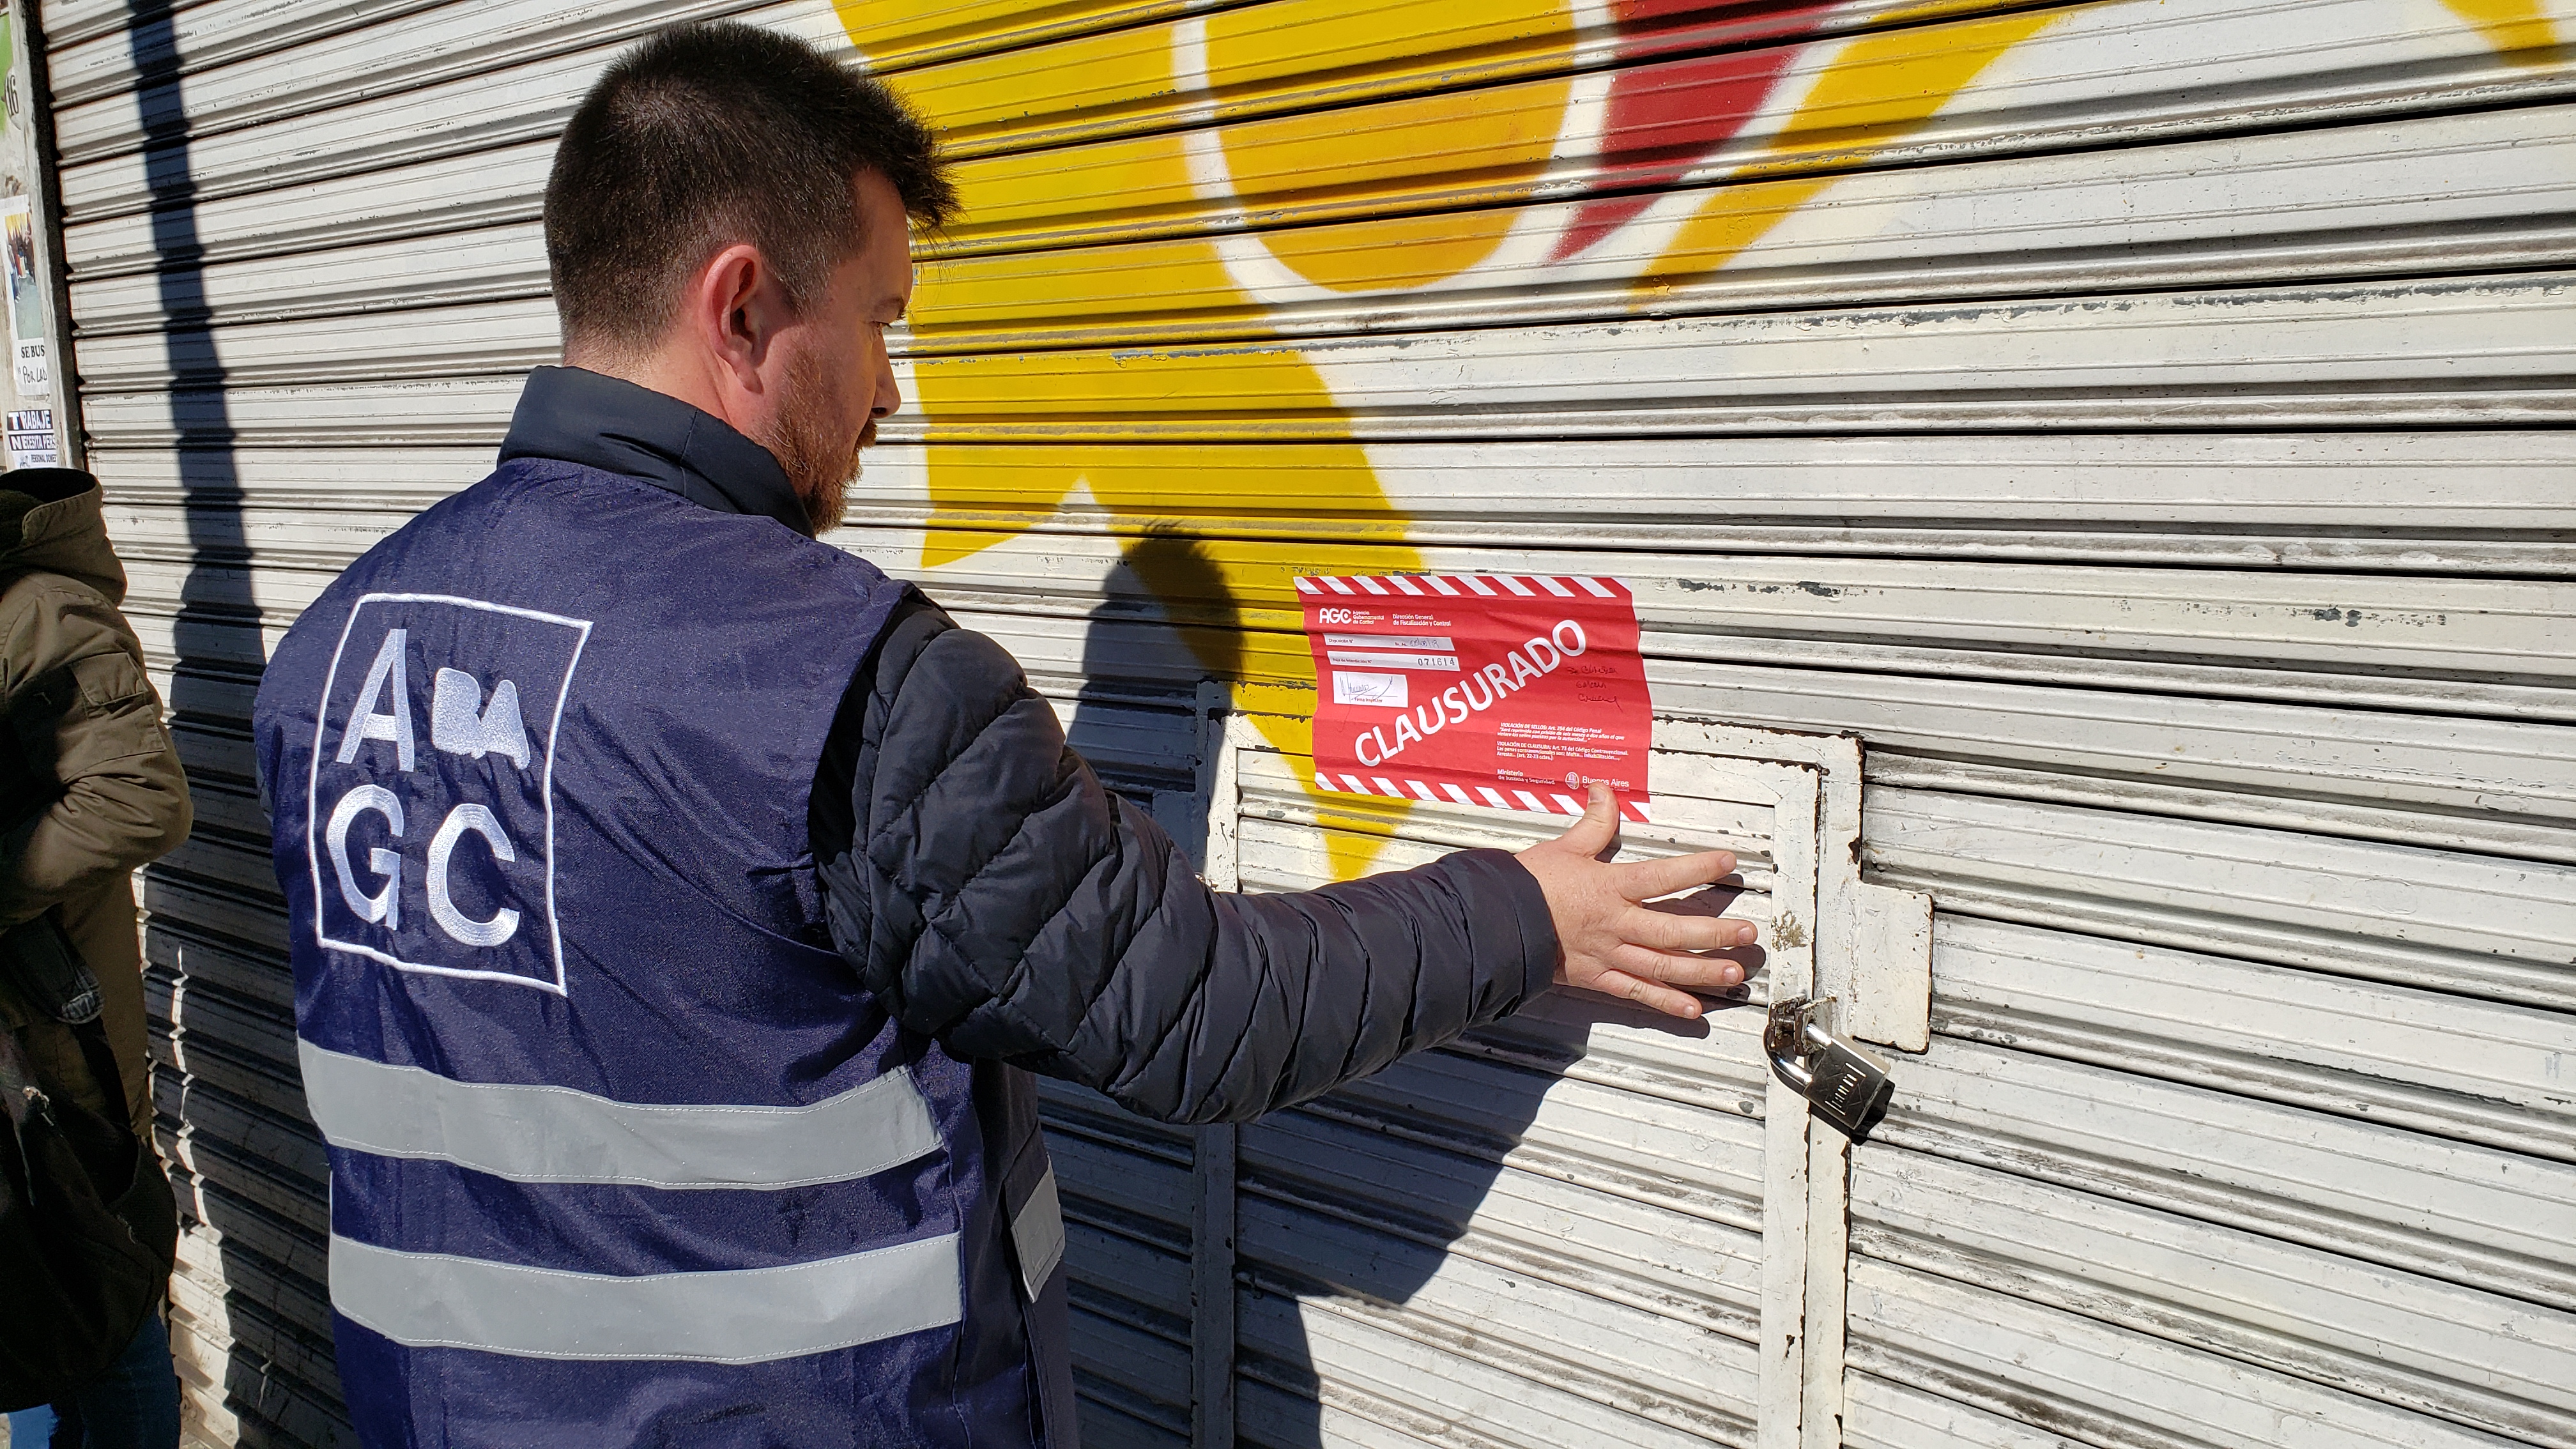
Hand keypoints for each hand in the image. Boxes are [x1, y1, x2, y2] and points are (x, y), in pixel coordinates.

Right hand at [1515, 783, 1757, 1019]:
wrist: (1493, 924)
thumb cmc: (1525, 887)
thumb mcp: (1563, 848)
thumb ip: (1593, 822)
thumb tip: (1603, 790)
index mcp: (1609, 888)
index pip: (1662, 875)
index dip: (1698, 868)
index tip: (1728, 863)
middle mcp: (1614, 924)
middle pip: (1674, 930)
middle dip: (1716, 932)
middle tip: (1748, 934)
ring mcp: (1607, 954)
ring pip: (1662, 965)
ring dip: (1701, 970)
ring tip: (1732, 973)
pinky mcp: (1596, 977)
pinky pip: (1635, 992)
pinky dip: (1665, 1002)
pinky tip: (1692, 1008)